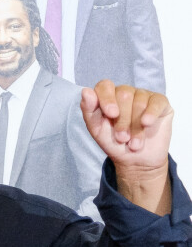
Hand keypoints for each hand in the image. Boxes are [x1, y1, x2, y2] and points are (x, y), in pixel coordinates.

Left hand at [81, 80, 172, 212]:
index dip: (107, 98)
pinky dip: (151, 113)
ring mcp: (143, 96)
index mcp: (107, 96)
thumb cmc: (114, 143)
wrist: (136, 160)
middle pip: (123, 95)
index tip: (111, 114)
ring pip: (139, 101)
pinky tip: (147, 124)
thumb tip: (85, 91)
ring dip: (135, 126)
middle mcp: (125, 93)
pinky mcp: (160, 103)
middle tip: (122, 138)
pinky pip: (157, 102)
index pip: (105, 86)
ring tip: (133, 143)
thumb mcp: (96, 129)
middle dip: (122, 120)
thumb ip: (88, 110)